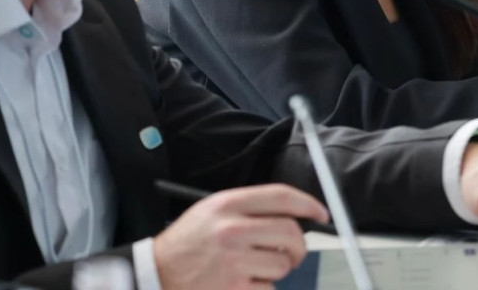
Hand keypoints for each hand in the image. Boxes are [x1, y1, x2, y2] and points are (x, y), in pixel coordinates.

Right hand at [154, 184, 328, 289]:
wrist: (157, 273)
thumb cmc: (188, 242)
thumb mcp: (212, 211)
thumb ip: (249, 209)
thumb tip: (293, 216)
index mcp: (228, 204)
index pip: (281, 197)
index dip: (308, 204)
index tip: (320, 213)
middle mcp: (232, 229)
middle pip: (290, 232)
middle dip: (299, 245)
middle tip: (293, 252)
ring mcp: (233, 261)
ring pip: (283, 264)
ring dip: (276, 270)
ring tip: (253, 268)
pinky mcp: (234, 288)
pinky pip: (269, 288)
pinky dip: (261, 288)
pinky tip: (241, 282)